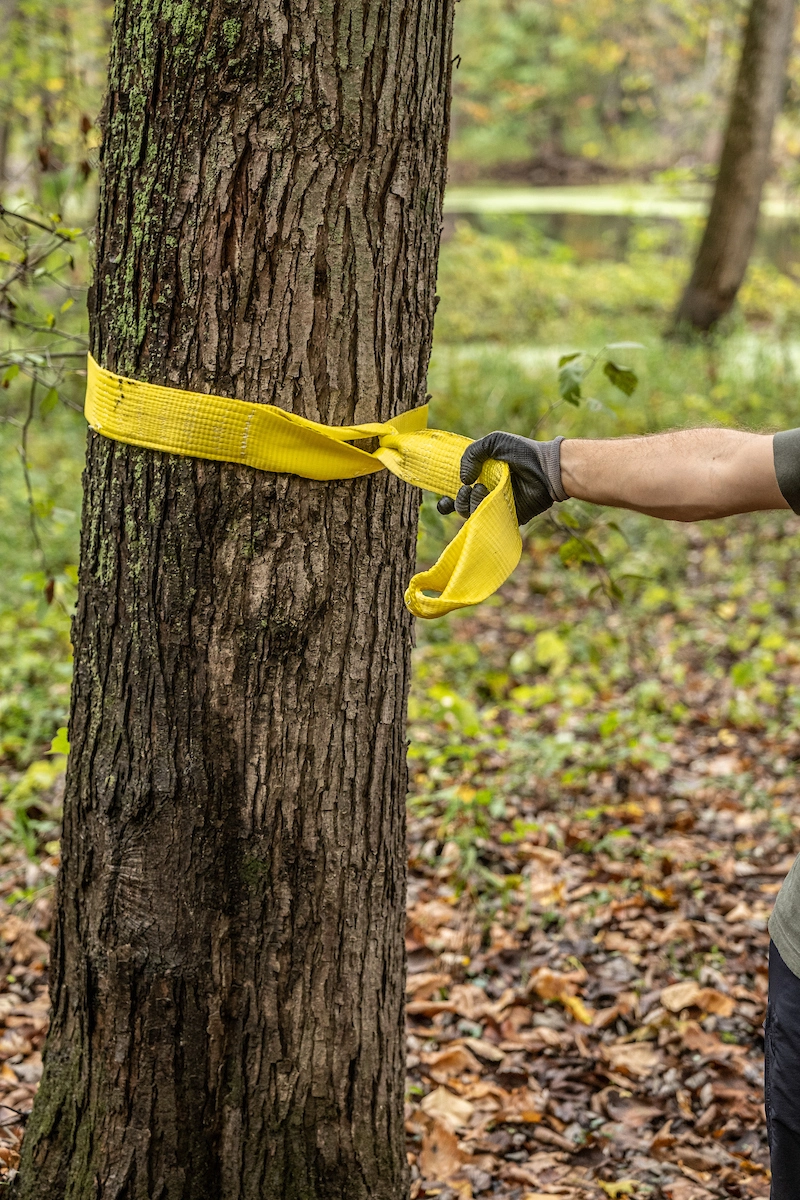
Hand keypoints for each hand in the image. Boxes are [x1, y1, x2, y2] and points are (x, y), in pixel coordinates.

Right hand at [437, 431, 566, 523]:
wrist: (546, 468)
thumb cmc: (522, 452)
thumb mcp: (494, 442)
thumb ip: (472, 453)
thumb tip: (463, 480)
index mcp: (480, 479)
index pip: (457, 494)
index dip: (446, 499)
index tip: (445, 497)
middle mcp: (486, 495)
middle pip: (460, 507)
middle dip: (458, 500)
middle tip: (468, 488)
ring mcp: (496, 508)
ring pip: (471, 515)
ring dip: (470, 503)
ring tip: (482, 489)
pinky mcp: (508, 519)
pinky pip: (489, 523)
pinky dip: (482, 514)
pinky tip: (488, 500)